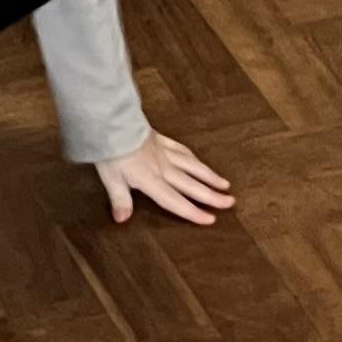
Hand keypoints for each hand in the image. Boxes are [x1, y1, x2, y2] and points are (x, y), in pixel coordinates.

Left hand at [93, 128, 234, 226]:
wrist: (113, 122)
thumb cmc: (111, 152)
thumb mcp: (110, 179)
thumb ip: (120, 199)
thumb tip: (122, 220)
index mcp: (151, 181)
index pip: (175, 201)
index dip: (193, 212)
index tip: (211, 219)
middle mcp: (164, 168)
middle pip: (191, 185)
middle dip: (211, 195)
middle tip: (230, 202)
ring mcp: (165, 152)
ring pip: (192, 166)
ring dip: (209, 176)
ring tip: (225, 184)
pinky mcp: (161, 139)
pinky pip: (182, 150)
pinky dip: (193, 157)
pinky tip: (198, 161)